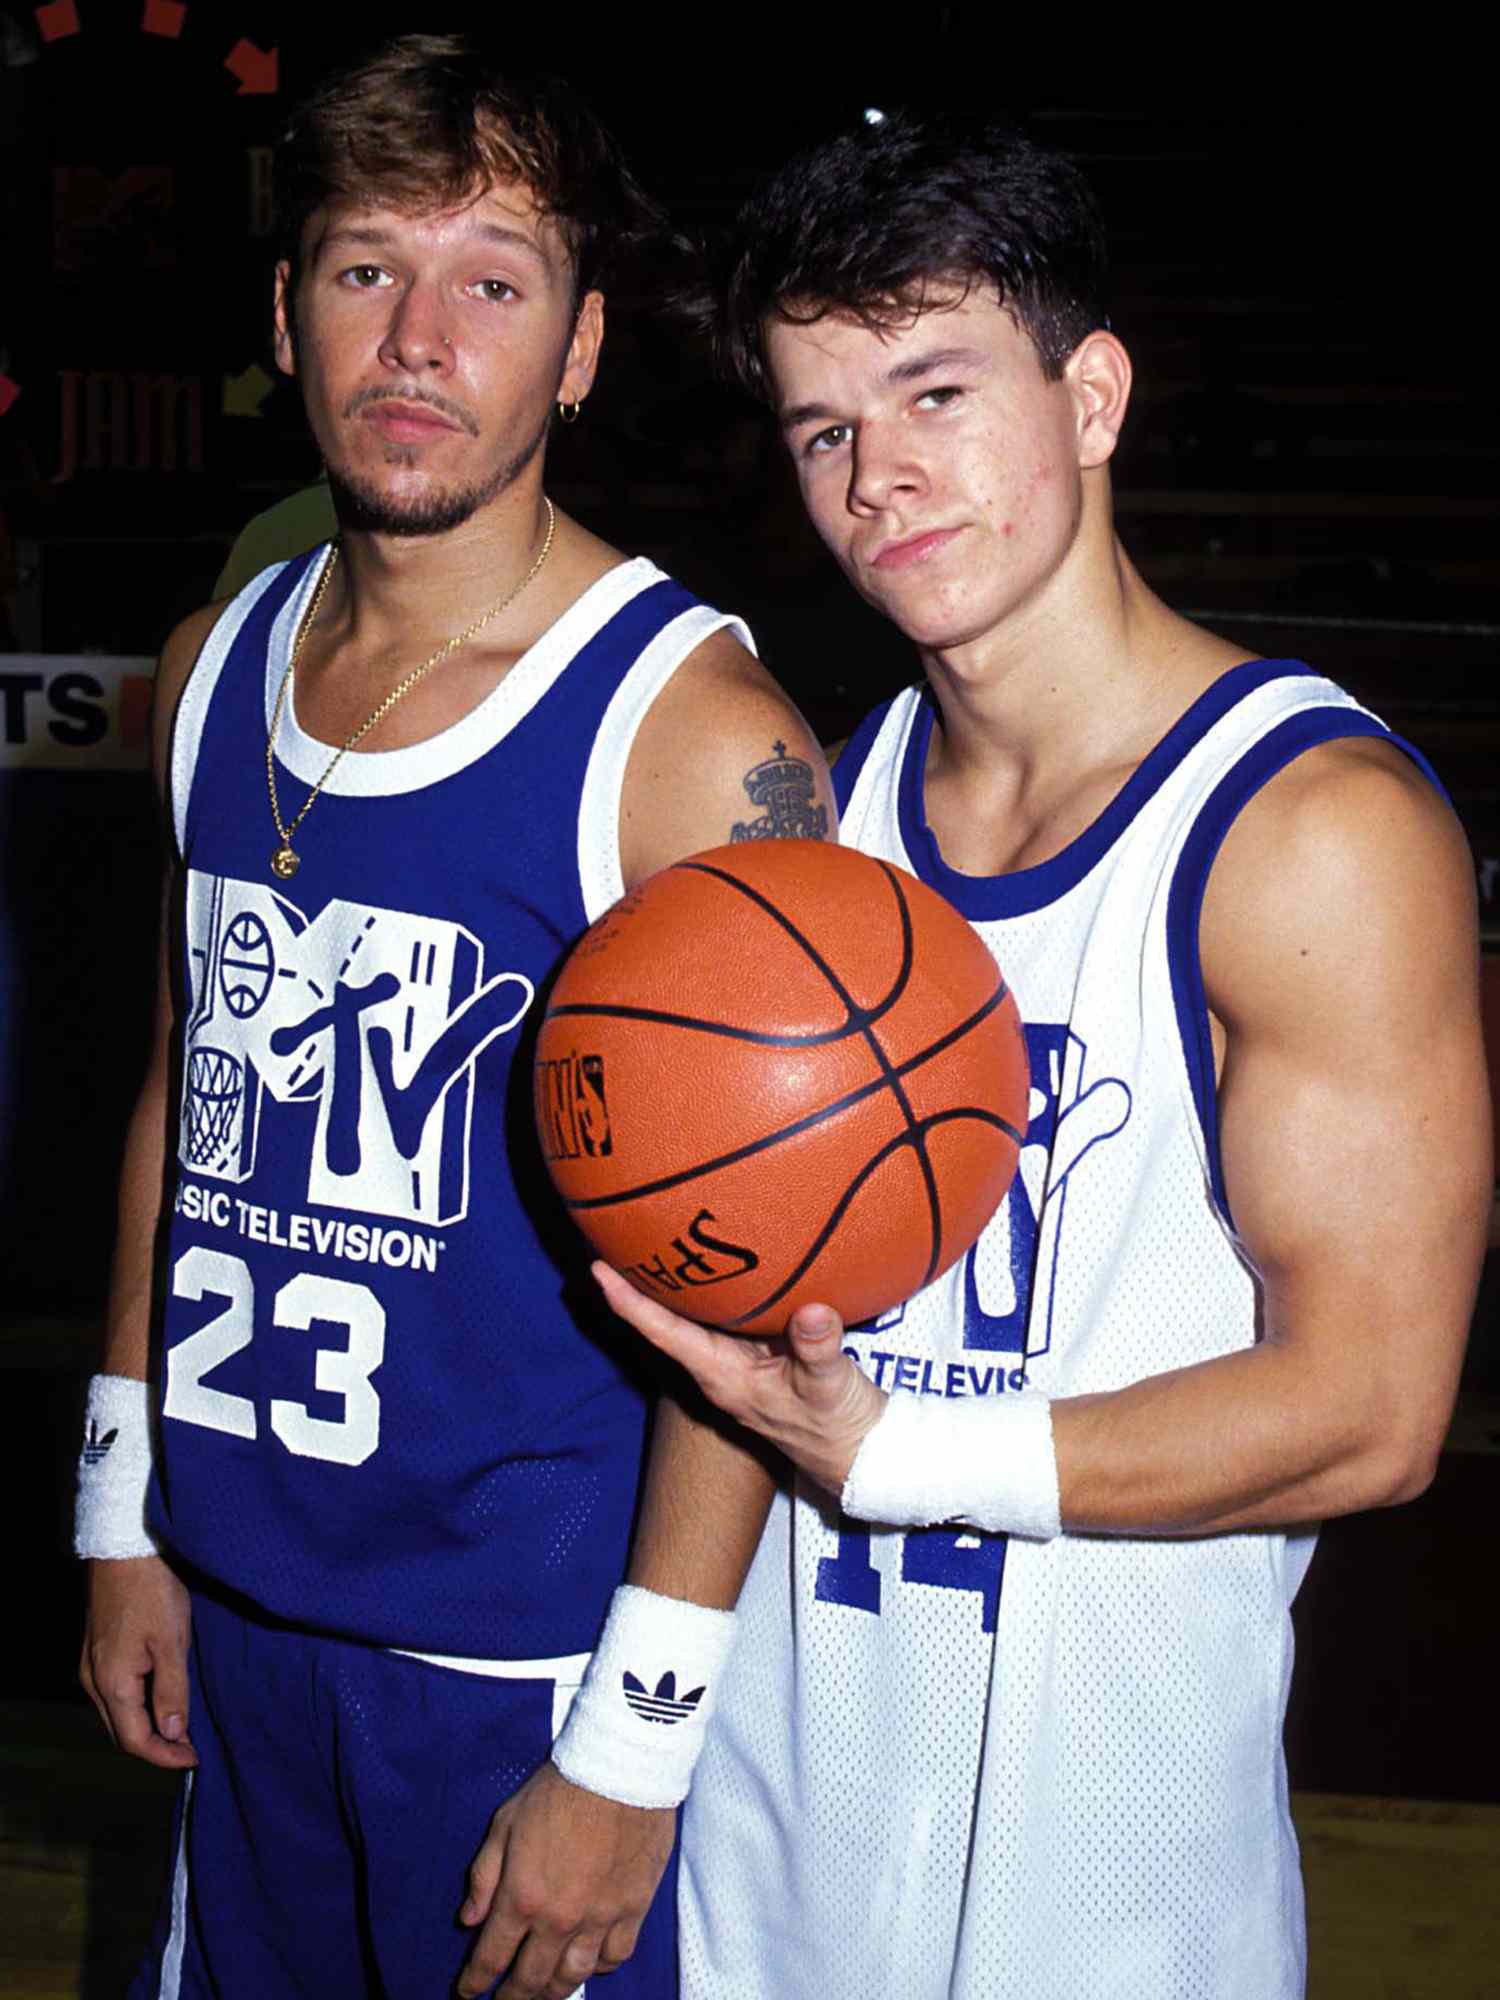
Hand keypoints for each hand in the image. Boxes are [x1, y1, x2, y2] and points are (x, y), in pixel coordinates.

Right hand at [79, 1554, 196, 1769]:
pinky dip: (137, 1705)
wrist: (124, 1549)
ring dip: (146, 1726)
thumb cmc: (151, 1592)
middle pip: (122, 1733)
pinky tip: (161, 1696)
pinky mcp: (97, 1651)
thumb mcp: (172, 1643)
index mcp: (112, 1685)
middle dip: (155, 1746)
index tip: (194, 1760)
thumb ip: (173, 1692)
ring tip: (181, 1726)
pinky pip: (114, 1693)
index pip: (135, 1741)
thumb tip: (174, 1734)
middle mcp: (94, 1681)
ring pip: (117, 1714)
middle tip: (190, 1748)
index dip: (166, 1757)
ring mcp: (92, 1666)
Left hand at [458, 1761, 674, 1998]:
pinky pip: (614, 1957)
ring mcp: (598, 1919)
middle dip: (512, 1999)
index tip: (467, 1993)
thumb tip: (469, 1919)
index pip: (491, 1957)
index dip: (475, 1982)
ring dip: (552, 1993)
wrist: (620, 1769)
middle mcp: (558, 1919)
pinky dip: (599, 1968)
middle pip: (531, 1979)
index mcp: (522, 1897)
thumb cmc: (559, 1790)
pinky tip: (589, 1964)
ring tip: (542, 1996)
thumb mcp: (506, 1823)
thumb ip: (485, 1875)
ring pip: (573, 1977)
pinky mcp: (632, 1909)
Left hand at [593, 1262, 887, 1496]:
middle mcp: (720, 1365)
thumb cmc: (836, 1425)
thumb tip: (810, 1311)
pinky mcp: (759, 1351)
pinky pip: (727, 1312)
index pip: (665, 1334)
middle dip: (642, 1280)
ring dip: (677, 1280)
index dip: (630, 1302)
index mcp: (723, 1376)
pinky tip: (716, 1257)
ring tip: (651, 1234)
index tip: (599, 1269)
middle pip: (667, 1318)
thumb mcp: (831, 1386)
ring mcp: (737, 1359)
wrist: (857, 1449)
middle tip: (616, 1232)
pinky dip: (717, 1284)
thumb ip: (819, 1349)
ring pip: (695, 1313)